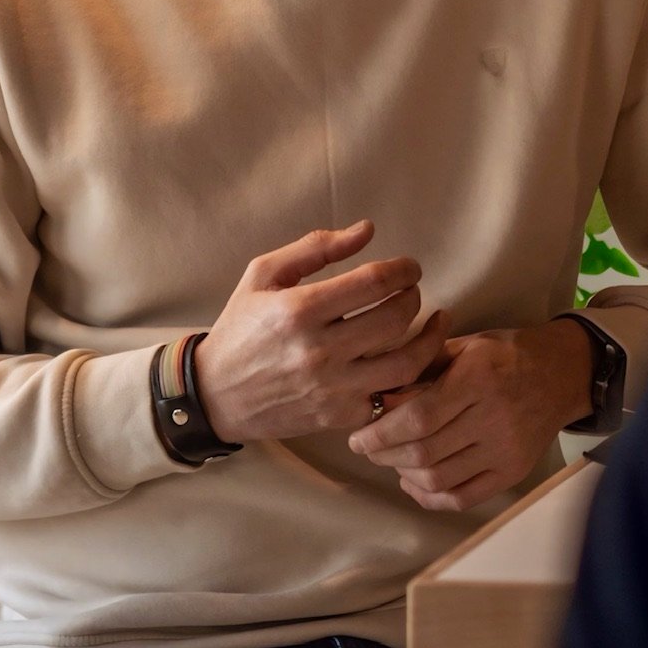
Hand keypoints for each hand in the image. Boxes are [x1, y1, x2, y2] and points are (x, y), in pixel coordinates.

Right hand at [193, 220, 449, 445]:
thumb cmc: (241, 327)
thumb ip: (315, 247)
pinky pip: (390, 396)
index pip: (373, 282)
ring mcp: (332, 388)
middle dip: (414, 297)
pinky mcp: (339, 416)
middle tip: (412, 290)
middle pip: (395, 318)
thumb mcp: (263, 275)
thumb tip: (368, 230)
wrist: (216, 394)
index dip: (403, 269)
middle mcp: (318, 350)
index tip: (409, 268)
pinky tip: (408, 359)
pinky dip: (406, 377)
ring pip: (406, 363)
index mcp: (299, 310)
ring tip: (430, 323)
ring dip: (428, 339)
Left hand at [346, 319, 594, 512]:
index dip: (381, 431)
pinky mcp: (513, 474)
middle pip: (424, 451)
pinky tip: (413, 481)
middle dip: (384, 454)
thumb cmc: (503, 355)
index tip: (357, 435)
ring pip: (439, 478)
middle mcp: (493, 419)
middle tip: (366, 448)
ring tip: (389, 459)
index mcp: (477, 380)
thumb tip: (378, 397)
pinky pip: (463, 498)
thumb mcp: (463, 346)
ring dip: (402, 473)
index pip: (418, 417)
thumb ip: (421, 369)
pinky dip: (430, 496)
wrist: (562, 374)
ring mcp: (505, 451)